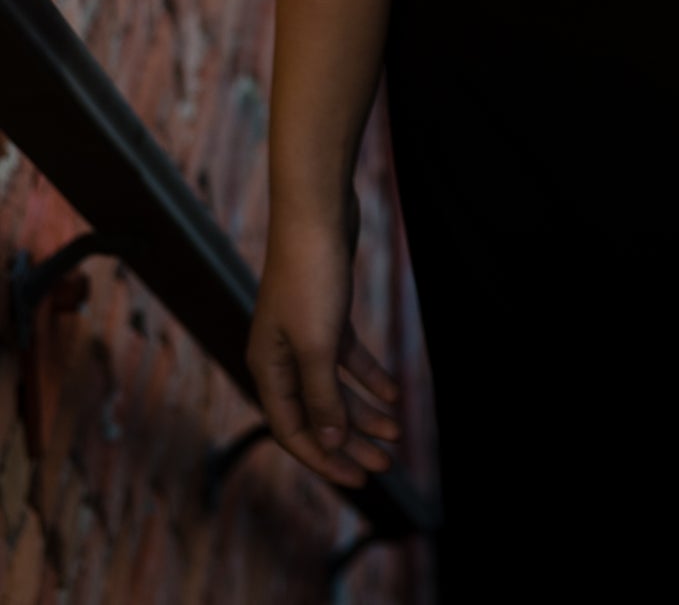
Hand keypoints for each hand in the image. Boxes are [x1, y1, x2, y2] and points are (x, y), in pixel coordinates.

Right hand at [247, 206, 401, 487]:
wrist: (316, 211)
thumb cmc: (310, 276)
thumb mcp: (318, 345)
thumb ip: (322, 398)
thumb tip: (328, 445)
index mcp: (267, 369)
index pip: (294, 431)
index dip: (325, 459)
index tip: (360, 479)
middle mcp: (281, 356)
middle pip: (317, 414)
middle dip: (351, 442)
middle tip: (386, 464)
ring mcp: (303, 335)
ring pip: (335, 388)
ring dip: (364, 412)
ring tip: (397, 433)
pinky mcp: (327, 313)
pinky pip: (347, 358)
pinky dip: (370, 376)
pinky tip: (394, 393)